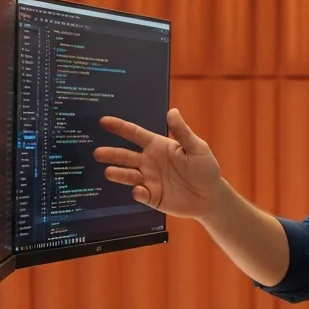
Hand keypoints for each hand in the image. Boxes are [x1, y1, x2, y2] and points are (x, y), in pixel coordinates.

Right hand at [95, 109, 221, 218]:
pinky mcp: (151, 197)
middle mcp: (149, 161)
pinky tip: (138, 190)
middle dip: (111, 154)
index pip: (135, 134)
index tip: (104, 121)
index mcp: (157, 146)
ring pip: (128, 175)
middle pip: (125, 156)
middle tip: (97, 153)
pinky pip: (141, 194)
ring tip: (108, 172)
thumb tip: (172, 111)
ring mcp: (148, 180)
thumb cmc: (205, 168)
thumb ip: (182, 132)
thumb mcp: (197, 148)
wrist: (210, 196)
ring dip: (118, 174)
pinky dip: (138, 193)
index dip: (120, 127)